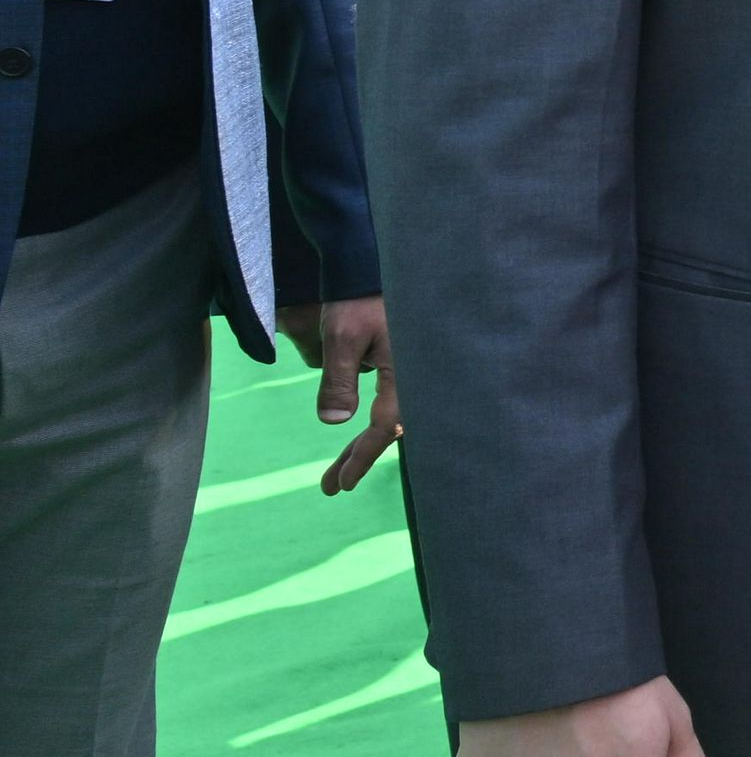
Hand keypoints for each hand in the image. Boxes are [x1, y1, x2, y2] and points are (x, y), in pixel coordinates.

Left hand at [309, 292, 398, 496]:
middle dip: (358, 458)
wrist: (371, 270)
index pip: (384, 427)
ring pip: (389, 419)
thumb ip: (338, 381)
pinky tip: (358, 435)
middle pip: (389, 430)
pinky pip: (390, 405)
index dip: (362, 456)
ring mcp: (410, 375)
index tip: (341, 483)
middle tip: (330, 487)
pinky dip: (372, 425)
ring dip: (363, 445)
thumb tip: (335, 424)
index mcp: (405, 375)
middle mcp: (413, 379)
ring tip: (336, 471)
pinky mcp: (403, 369)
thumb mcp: (340, 338)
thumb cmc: (358, 300)